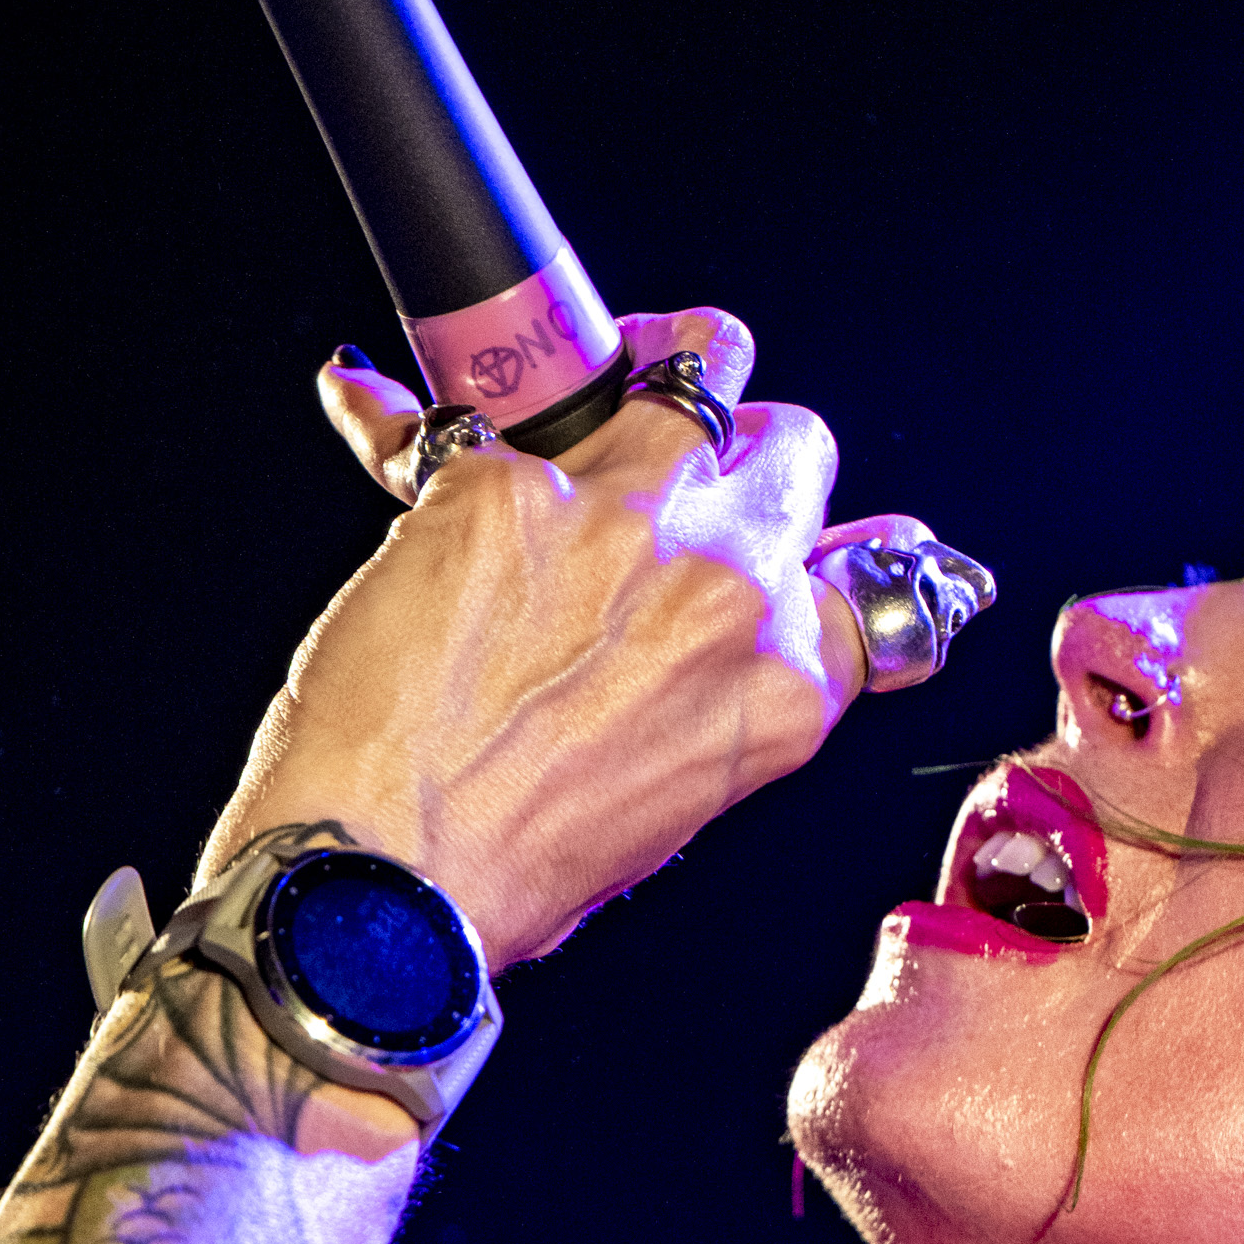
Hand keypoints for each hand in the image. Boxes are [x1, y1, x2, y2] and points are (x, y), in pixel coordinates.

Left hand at [202, 308, 931, 967]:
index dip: (835, 542)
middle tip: (684, 454)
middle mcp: (730, 591)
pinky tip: (370, 407)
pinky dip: (407, 411)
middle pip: (793, 447)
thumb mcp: (672, 803)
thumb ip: (725, 701)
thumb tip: (736, 636)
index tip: (803, 530)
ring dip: (655, 361)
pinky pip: (462, 408)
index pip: (873, 571)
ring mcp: (624, 519)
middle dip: (745, 444)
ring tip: (602, 366)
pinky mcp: (505, 483)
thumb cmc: (511, 872)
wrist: (387, 883)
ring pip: (694, 366)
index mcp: (789, 687)